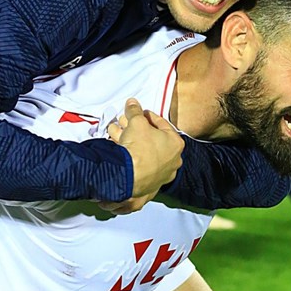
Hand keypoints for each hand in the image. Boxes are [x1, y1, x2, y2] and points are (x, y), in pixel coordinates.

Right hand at [101, 97, 181, 212]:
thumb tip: (132, 103)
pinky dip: (128, 159)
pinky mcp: (148, 187)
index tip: (139, 112)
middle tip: (124, 123)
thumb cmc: (140, 148)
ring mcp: (160, 176)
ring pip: (143, 154)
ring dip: (129, 142)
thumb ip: (135, 111)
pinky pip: (137, 168)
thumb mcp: (137, 122)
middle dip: (136, 129)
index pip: (162, 124)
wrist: (128, 177)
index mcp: (176, 144)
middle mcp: (172, 162)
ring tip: (115, 133)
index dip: (148, 116)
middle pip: (151, 140)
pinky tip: (118, 151)